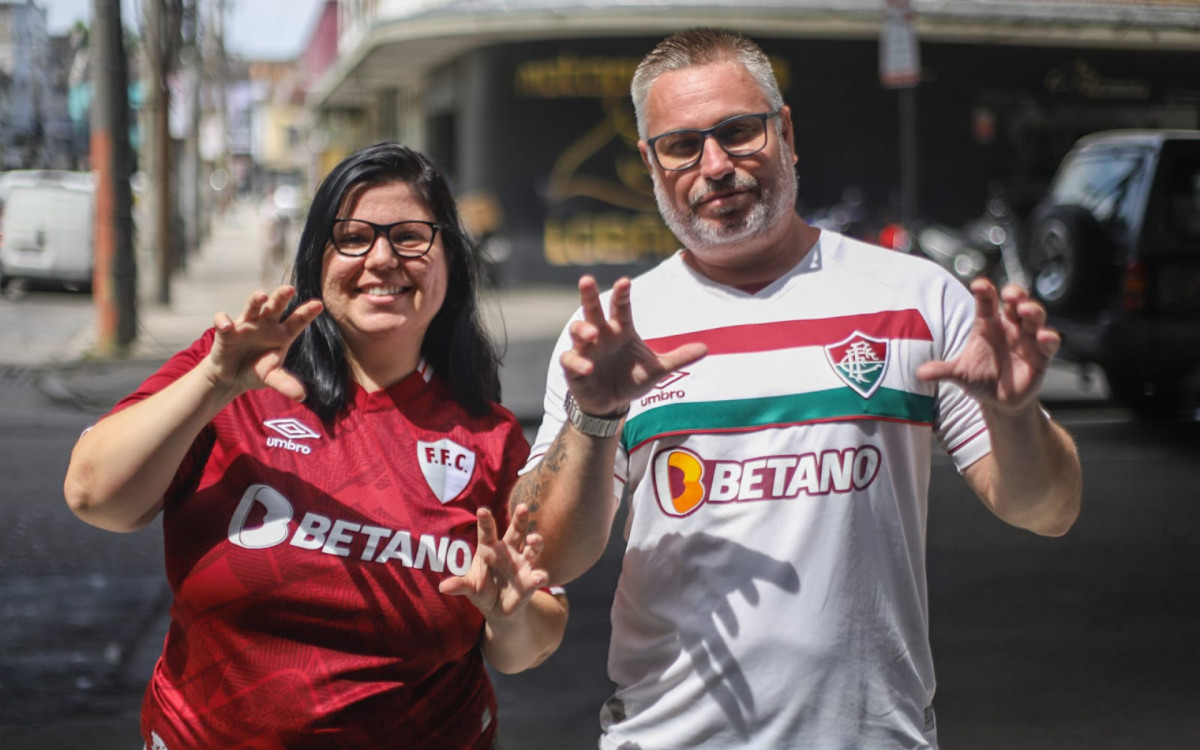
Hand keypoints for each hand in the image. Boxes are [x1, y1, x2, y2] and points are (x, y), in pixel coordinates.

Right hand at [205, 285, 323, 401]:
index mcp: (282, 334)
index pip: (297, 320)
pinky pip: (223, 322)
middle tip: (290, 288)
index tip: (319, 304)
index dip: (307, 312)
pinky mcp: (227, 331)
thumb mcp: (271, 378)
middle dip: (281, 296)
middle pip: (275, 306)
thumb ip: (285, 383)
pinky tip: (226, 326)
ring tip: (261, 295)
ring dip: (255, 300)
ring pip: (252, 306)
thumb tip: (302, 396)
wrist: (231, 377)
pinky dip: (223, 321)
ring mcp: (246, 325)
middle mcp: (266, 324)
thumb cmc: (256, 371)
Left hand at [439, 505, 548, 617]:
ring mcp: (522, 564)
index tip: (482, 510)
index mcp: (490, 548)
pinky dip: (539, 576)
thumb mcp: (470, 587)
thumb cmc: (482, 589)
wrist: (498, 607)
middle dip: (520, 519)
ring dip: (535, 542)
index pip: (487, 532)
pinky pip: (537, 576)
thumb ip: (460, 585)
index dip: (485, 521)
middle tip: (523, 507)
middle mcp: (509, 551)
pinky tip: (539, 577)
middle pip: (516, 531)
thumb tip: (443, 587)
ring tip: (534, 539)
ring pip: (532, 548)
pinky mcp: (531, 580)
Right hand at [561, 275, 707, 414]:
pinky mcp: (574, 368)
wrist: (613, 404)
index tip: (624, 282)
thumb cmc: (631, 378)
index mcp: (620, 330)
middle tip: (587, 280)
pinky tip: (588, 367)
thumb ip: (679, 358)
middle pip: (592, 309)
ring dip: (582, 329)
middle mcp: (601, 335)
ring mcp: (585, 350)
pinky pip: (570, 360)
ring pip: (577, 331)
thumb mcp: (657, 369)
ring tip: (592, 333)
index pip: (620, 307)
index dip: (621, 294)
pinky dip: (577, 362)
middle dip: (588, 295)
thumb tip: (706, 348)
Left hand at [917, 278, 1060, 414]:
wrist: (999, 400)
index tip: (979, 284)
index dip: (984, 290)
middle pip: (1016, 302)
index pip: (986, 301)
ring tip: (1025, 310)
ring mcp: (1026, 339)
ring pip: (1034, 316)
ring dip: (1033, 310)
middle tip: (1010, 294)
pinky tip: (1043, 336)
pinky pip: (1049, 342)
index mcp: (987, 324)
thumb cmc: (979, 378)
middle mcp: (1009, 327)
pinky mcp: (1041, 355)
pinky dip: (1049, 338)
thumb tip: (919, 373)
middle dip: (1016, 294)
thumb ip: (942, 370)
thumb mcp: (959, 374)